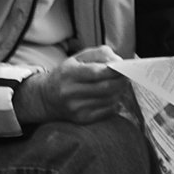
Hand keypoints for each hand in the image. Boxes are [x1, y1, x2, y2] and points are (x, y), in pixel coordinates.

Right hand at [18, 45, 139, 126]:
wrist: (46, 97)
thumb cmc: (66, 74)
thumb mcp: (77, 58)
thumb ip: (99, 54)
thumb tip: (119, 62)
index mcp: (68, 73)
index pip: (96, 72)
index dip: (115, 70)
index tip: (125, 67)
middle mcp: (70, 92)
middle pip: (106, 87)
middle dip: (121, 81)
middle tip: (127, 76)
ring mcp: (76, 108)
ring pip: (109, 100)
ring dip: (119, 91)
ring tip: (119, 85)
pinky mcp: (82, 119)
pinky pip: (107, 111)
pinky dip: (115, 103)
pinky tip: (112, 96)